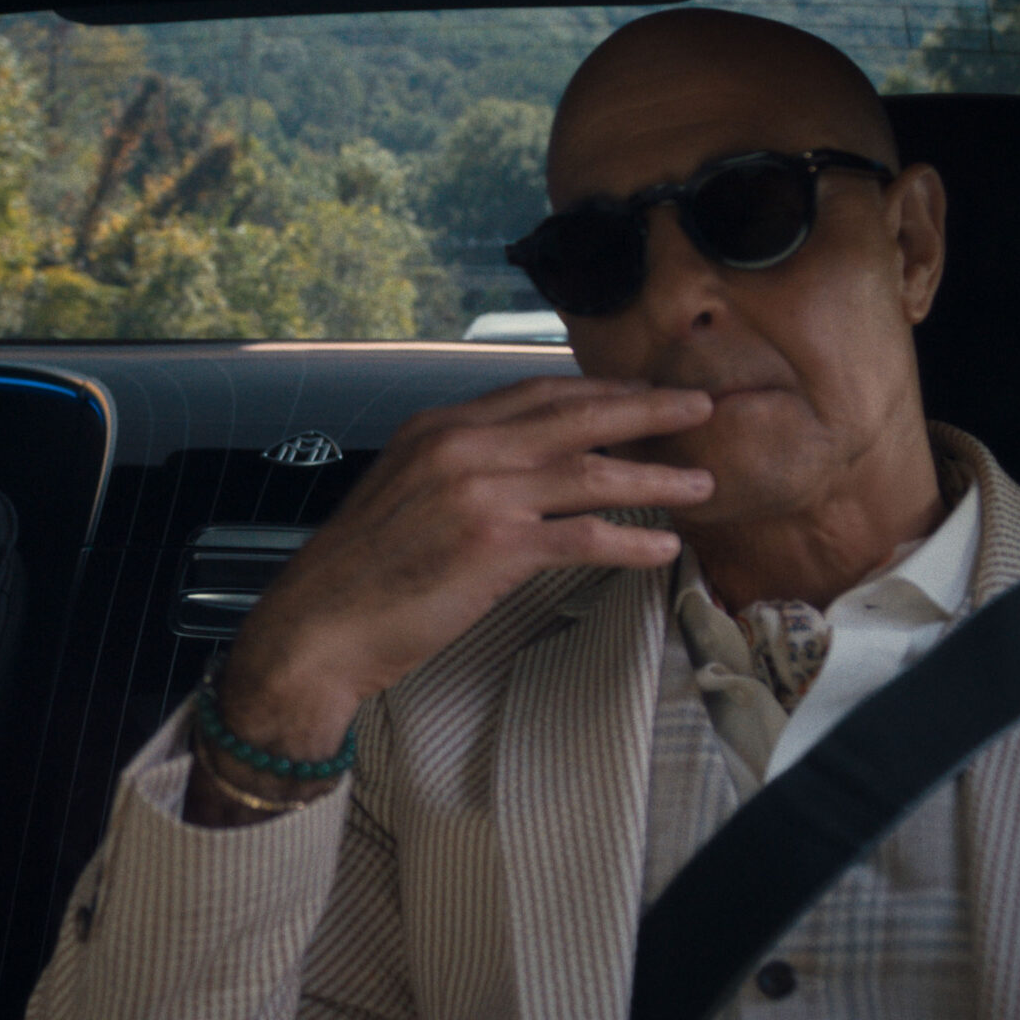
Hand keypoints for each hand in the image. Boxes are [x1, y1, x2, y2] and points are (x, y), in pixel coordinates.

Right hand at [211, 376, 712, 773]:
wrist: (316, 628)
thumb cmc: (356, 574)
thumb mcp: (399, 492)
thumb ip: (454, 467)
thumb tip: (513, 467)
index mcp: (437, 428)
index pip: (535, 392)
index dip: (598, 391)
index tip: (642, 394)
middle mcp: (461, 447)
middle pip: (576, 416)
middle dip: (647, 410)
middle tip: (700, 408)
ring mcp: (479, 494)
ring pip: (591, 473)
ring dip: (656, 479)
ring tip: (703, 484)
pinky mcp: (494, 547)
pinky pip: (583, 537)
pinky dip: (631, 542)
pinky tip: (664, 549)